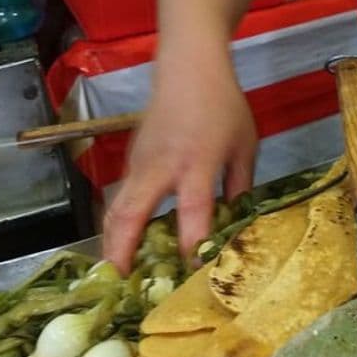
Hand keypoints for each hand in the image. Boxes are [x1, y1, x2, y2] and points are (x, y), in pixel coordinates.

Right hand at [101, 54, 256, 274]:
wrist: (189, 69)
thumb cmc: (224, 107)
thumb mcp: (245, 145)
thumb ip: (240, 186)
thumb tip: (235, 225)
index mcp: (198, 162)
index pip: (193, 210)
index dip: (193, 243)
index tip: (194, 271)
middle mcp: (162, 167)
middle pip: (131, 214)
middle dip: (122, 253)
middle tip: (121, 287)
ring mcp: (140, 164)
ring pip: (117, 209)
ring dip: (112, 243)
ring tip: (116, 278)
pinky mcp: (131, 161)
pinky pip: (122, 198)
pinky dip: (119, 225)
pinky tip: (128, 246)